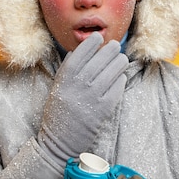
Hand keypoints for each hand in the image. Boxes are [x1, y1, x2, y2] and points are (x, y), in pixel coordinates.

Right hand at [38, 32, 128, 166]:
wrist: (60, 141)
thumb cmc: (59, 111)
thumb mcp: (58, 87)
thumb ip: (68, 69)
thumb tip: (81, 49)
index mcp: (65, 78)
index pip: (81, 53)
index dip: (91, 43)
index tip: (98, 36)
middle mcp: (79, 85)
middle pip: (100, 59)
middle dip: (110, 49)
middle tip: (115, 45)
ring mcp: (93, 97)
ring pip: (113, 71)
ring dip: (119, 62)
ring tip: (120, 59)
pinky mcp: (104, 109)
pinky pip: (118, 87)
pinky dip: (120, 79)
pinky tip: (119, 77)